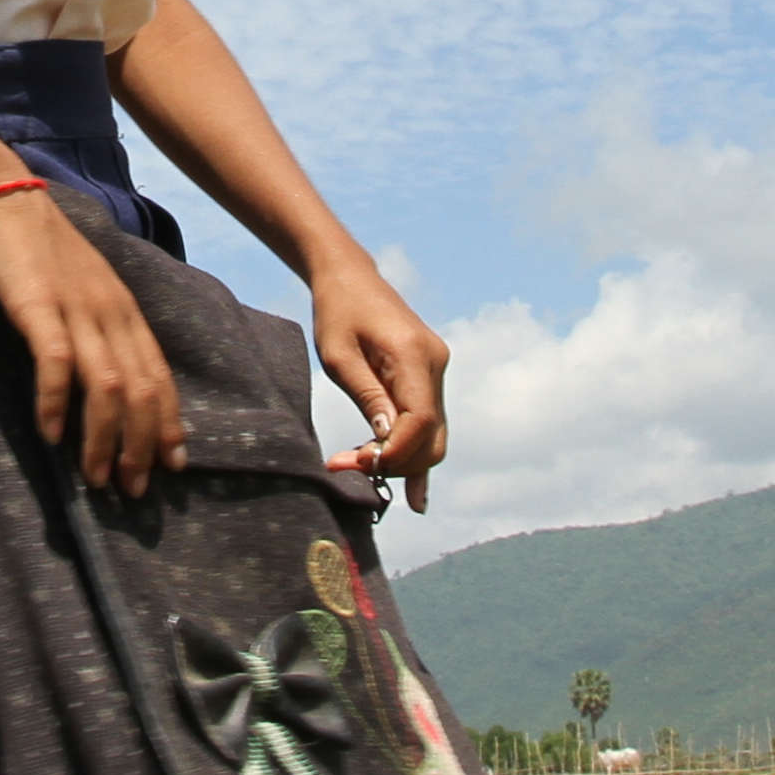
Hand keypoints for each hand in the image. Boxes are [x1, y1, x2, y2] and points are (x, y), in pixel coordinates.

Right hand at [0, 184, 184, 495]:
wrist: (1, 192)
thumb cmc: (38, 246)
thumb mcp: (82, 288)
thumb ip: (97, 328)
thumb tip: (105, 379)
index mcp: (125, 309)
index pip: (160, 375)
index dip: (168, 424)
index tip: (171, 464)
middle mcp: (111, 311)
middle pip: (142, 388)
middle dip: (141, 445)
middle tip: (133, 489)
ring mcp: (76, 307)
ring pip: (107, 384)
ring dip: (103, 437)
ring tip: (95, 478)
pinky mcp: (37, 304)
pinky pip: (56, 361)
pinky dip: (56, 402)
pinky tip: (50, 434)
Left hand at [311, 258, 450, 511]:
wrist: (350, 278)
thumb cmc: (337, 313)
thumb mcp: (338, 356)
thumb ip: (367, 396)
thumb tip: (386, 440)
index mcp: (414, 354)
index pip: (421, 420)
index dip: (395, 452)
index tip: (358, 464)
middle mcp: (436, 363)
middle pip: (432, 436)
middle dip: (396, 462)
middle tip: (348, 466)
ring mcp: (437, 370)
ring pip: (433, 435)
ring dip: (401, 459)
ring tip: (359, 466)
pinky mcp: (430, 376)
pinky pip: (430, 423)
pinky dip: (418, 453)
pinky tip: (416, 496)